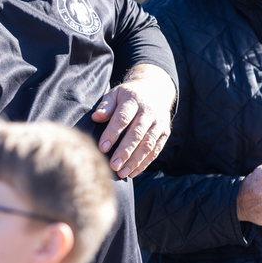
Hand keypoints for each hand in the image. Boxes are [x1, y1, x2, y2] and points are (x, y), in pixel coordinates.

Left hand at [93, 63, 175, 178]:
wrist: (155, 89)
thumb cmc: (128, 95)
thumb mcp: (116, 94)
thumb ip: (106, 106)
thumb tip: (96, 117)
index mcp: (134, 100)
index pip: (123, 118)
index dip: (112, 133)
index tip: (102, 148)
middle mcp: (149, 112)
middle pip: (137, 134)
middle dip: (125, 151)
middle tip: (113, 166)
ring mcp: (159, 123)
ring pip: (148, 144)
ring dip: (135, 161)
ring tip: (122, 173)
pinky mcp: (165, 133)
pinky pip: (156, 150)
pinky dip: (145, 163)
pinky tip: (133, 173)